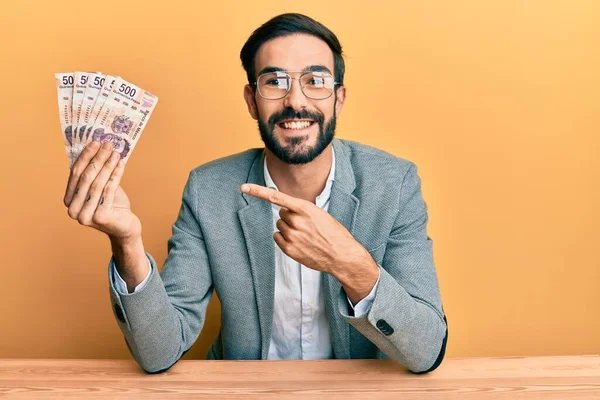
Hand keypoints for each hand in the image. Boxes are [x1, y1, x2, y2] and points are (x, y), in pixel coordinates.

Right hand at [64, 141, 140, 242]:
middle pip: (86, 177)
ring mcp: (85, 215)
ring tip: (116, 152)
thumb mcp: (100, 187)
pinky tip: (121, 164)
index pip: (75, 173)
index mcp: (68, 200)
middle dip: (97, 158)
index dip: (85, 156)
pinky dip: (116, 174)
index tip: (95, 142)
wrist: (125, 227)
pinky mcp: (100, 217)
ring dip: (107, 165)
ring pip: (97, 183)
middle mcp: (73, 210)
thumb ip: (94, 173)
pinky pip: (109, 190)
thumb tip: (97, 147)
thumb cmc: (112, 205)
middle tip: (108, 144)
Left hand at [240, 183, 370, 275]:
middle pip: (281, 213)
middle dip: (290, 217)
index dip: (258, 191)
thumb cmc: (334, 233)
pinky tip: (298, 242)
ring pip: (280, 226)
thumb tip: (285, 210)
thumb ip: (302, 210)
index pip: (277, 197)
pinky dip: (284, 239)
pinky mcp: (289, 249)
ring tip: (305, 235)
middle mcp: (296, 221)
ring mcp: (292, 236)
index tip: (244, 187)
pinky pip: (277, 238)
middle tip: (305, 225)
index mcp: (305, 208)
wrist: (342, 255)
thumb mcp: (321, 215)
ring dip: (289, 228)